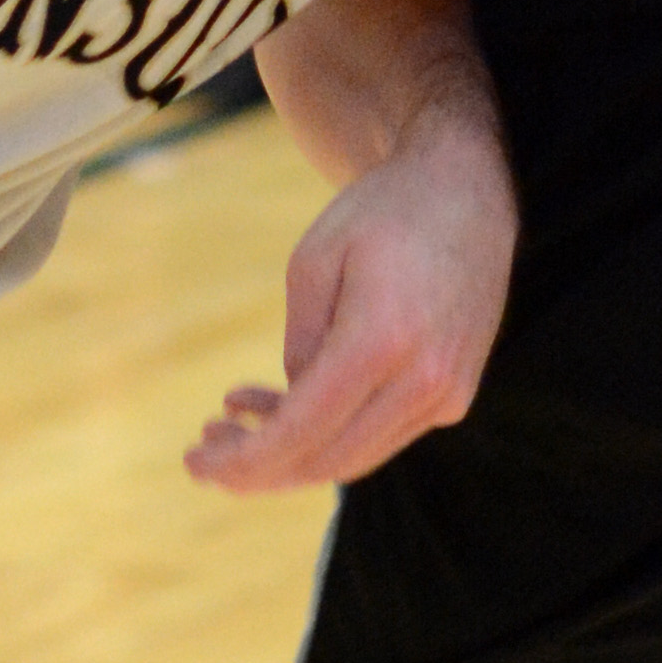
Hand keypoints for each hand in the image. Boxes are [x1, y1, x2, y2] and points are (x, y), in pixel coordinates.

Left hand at [186, 124, 515, 493]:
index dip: (243, 459)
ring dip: (290, 453)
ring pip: (354, 457)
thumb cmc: (381, 215)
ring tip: (233, 418)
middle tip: (204, 448)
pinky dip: (329, 432)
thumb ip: (299, 345)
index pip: (303, 431)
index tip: (195, 463)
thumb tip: (293, 411)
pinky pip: (380, 434)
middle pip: (327, 461)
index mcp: (384, 340)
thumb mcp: (313, 263)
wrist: (467, 194)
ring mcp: (447, 393)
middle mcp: (425, 380)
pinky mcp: (453, 395)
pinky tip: (283, 404)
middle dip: (259, 468)